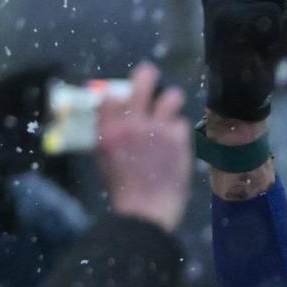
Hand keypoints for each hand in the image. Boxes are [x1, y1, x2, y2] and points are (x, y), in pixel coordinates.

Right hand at [96, 62, 191, 232]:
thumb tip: (114, 116)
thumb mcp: (104, 158)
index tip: (126, 96)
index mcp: (109, 128)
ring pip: (172, 96)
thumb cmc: (122, 189)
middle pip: (144, 79)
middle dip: (148, 75)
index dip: (121, 92)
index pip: (113, 93)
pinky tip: (175, 142)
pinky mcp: (179, 140)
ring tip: (170, 110)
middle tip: (150, 77)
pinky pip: (182, 123)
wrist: (145, 211)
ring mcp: (159, 129)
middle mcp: (133, 122)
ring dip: (171, 101)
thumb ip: (109, 133)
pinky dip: (179, 131)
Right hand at [201, 0, 286, 121]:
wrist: (242, 93)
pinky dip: (275, 32)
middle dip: (282, 4)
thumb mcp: (283, 20)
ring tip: (260, 39)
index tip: (266, 21)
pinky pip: (271, 10)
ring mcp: (217, 1)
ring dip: (279, 20)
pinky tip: (257, 47)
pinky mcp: (224, 17)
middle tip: (265, 32)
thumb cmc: (261, 57)